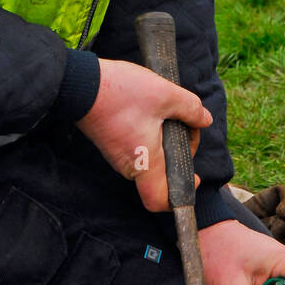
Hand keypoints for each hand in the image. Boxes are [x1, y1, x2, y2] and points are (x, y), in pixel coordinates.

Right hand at [75, 58, 210, 211]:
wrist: (80, 83)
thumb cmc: (121, 92)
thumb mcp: (164, 94)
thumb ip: (190, 108)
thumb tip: (204, 119)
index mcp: (145, 163)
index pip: (160, 201)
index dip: (180, 194)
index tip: (193, 176)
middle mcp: (129, 166)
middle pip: (160, 176)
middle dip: (179, 154)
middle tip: (185, 125)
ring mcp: (117, 155)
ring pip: (149, 160)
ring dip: (165, 141)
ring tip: (167, 112)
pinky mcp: (110, 143)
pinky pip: (137, 149)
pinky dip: (150, 135)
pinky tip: (151, 110)